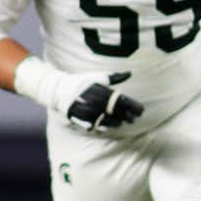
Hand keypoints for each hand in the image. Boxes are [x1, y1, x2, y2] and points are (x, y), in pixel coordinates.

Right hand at [12, 57, 143, 132]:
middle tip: (132, 118)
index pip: (125, 103)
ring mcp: (92, 113)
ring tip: (120, 122)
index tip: (140, 111)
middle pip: (120, 115)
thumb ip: (114, 78)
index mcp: (104, 92)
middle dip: (128, 117)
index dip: (135, 108)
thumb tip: (129, 73)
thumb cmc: (82, 81)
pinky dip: (104, 127)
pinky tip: (108, 124)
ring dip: (117, 123)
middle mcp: (99, 104)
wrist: (59, 90)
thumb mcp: (98, 77)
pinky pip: (98, 127)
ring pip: (111, 124)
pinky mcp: (84, 120)